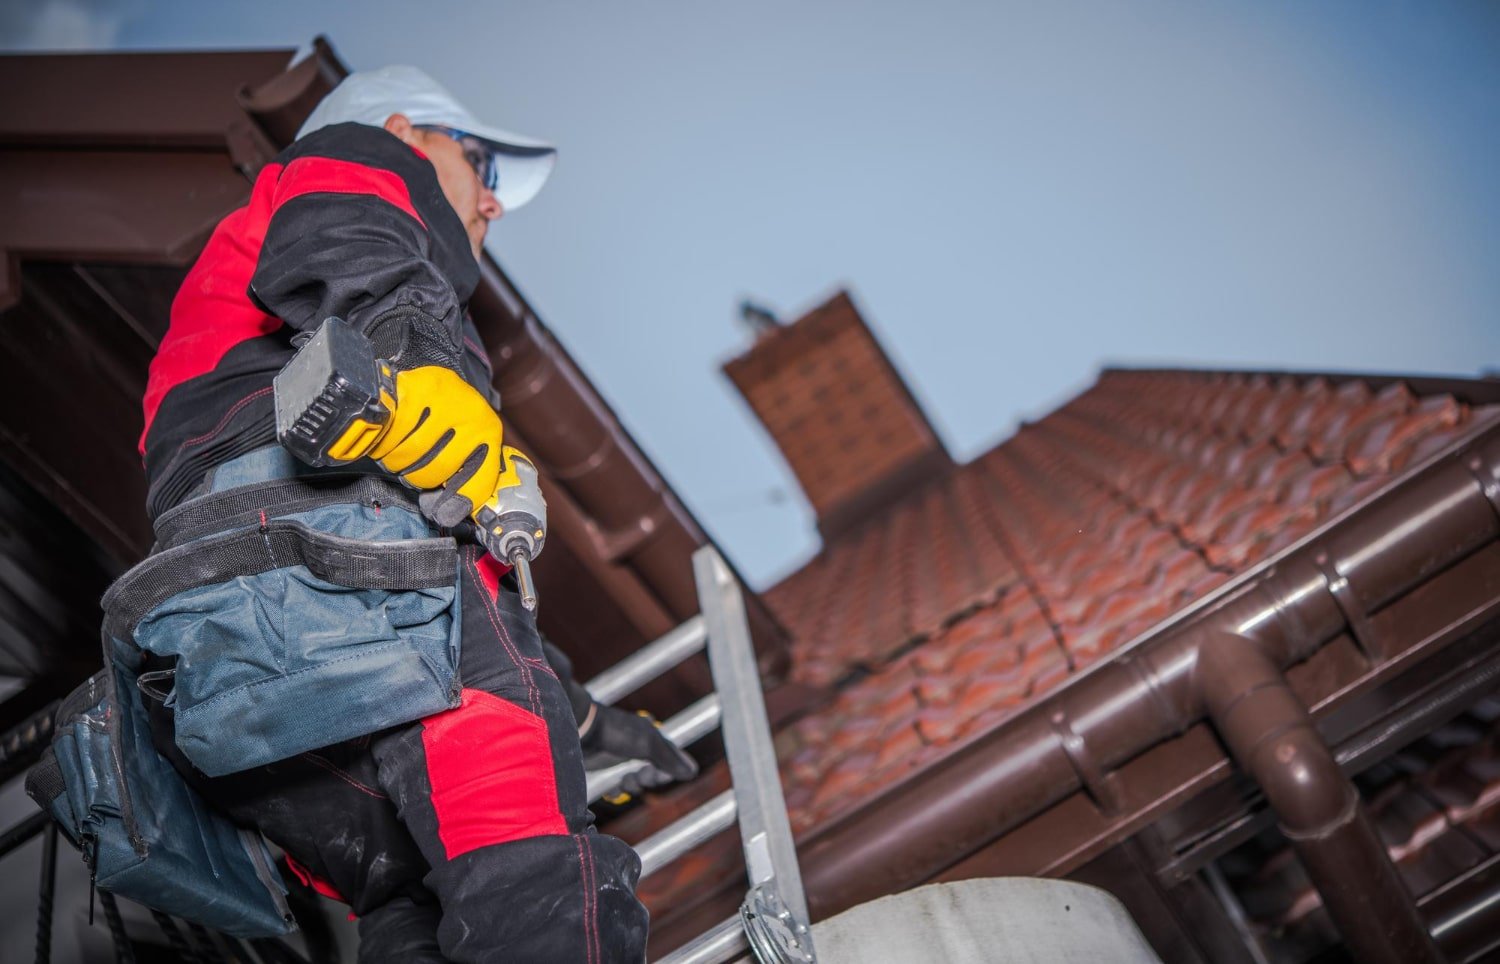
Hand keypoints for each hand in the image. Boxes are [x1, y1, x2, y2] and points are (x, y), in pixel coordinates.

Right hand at [332, 365, 502, 520]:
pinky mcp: (414, 391)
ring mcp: (443, 401)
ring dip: (398, 462)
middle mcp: (471, 414)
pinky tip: (388, 436)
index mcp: (488, 431)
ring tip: (400, 450)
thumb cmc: (443, 416)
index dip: (460, 501)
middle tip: (414, 467)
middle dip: (420, 477)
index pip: (479, 480)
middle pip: (436, 472)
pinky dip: (384, 443)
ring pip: (410, 456)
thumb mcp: (463, 441)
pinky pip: (392, 436)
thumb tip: (448, 513)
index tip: (445, 512)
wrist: (424, 373)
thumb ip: (463, 473)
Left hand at [580, 704, 698, 794]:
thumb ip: (669, 759)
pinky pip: (620, 784)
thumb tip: (692, 772)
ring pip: (639, 779)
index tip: (660, 775)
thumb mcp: (648, 744)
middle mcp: (639, 746)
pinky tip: (614, 790)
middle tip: (641, 776)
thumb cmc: (616, 733)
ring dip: (635, 785)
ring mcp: (622, 756)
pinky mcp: (606, 766)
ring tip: (624, 783)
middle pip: (656, 771)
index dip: (671, 770)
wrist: (581, 730)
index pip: (672, 757)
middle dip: (651, 779)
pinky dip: (619, 790)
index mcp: (652, 736)